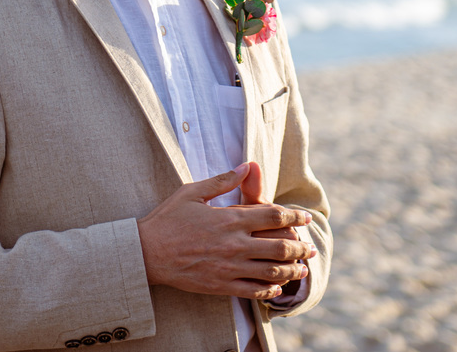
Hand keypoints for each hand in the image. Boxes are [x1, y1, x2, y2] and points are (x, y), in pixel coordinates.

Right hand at [137, 163, 314, 299]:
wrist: (146, 252)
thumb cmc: (167, 219)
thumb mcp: (193, 192)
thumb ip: (223, 180)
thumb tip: (246, 166)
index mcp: (230, 219)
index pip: (273, 217)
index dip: (294, 216)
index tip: (304, 217)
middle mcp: (235, 244)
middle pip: (280, 246)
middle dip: (300, 247)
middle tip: (310, 247)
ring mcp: (229, 267)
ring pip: (272, 271)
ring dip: (292, 270)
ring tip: (302, 269)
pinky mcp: (221, 285)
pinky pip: (253, 291)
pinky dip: (270, 290)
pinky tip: (276, 287)